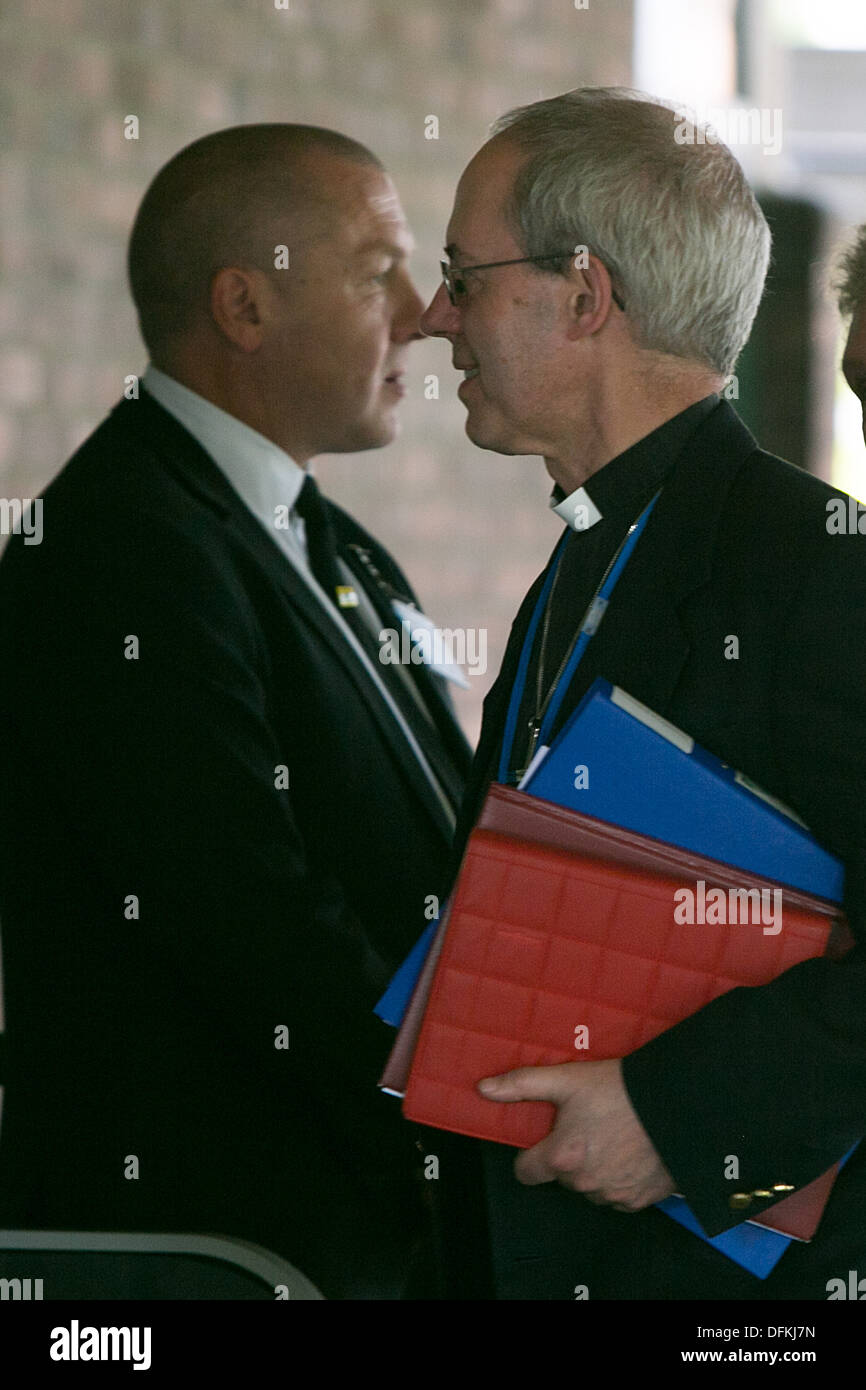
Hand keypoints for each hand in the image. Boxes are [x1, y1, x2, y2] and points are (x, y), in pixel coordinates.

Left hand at [478, 1058, 675, 1210]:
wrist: (675, 1103)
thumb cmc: (620, 1090)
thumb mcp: (567, 1080)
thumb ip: (522, 1085)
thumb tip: (484, 1089)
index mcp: (562, 1158)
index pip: (526, 1172)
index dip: (531, 1156)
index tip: (544, 1141)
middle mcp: (584, 1183)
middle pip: (561, 1177)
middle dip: (568, 1157)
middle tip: (588, 1128)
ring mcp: (612, 1195)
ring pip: (589, 1187)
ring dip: (594, 1170)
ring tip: (612, 1138)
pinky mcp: (638, 1201)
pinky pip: (617, 1196)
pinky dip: (619, 1180)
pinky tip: (630, 1154)